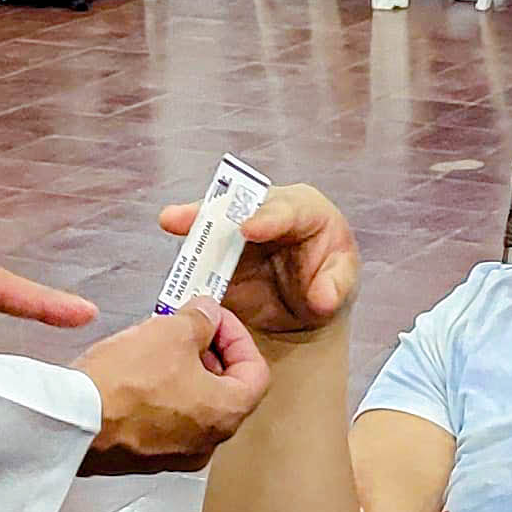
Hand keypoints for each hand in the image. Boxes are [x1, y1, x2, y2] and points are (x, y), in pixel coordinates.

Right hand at [72, 304, 271, 474]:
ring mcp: (174, 455)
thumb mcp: (172, 332)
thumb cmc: (124, 381)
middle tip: (185, 327)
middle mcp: (207, 443)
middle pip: (225, 390)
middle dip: (208, 352)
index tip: (213, 318)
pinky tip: (134, 373)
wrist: (71, 422)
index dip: (237, 336)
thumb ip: (201, 319)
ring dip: (182, 372)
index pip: (256, 371)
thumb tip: (206, 314)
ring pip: (192, 406)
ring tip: (156, 345)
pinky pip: (163, 421)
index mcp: (226, 414)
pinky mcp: (142, 458)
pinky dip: (158, 395)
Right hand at [157, 183, 357, 344]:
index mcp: (304, 210)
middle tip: (191, 215)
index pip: (285, 209)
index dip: (266, 217)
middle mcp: (268, 211)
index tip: (247, 228)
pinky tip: (173, 259)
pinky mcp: (219, 252)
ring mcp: (239, 230)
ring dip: (192, 221)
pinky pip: (201, 250)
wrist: (303, 306)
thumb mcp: (341, 282)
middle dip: (215, 208)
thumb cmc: (328, 279)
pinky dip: (187, 255)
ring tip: (170, 220)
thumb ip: (334, 288)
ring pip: (214, 221)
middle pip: (239, 204)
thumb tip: (322, 298)